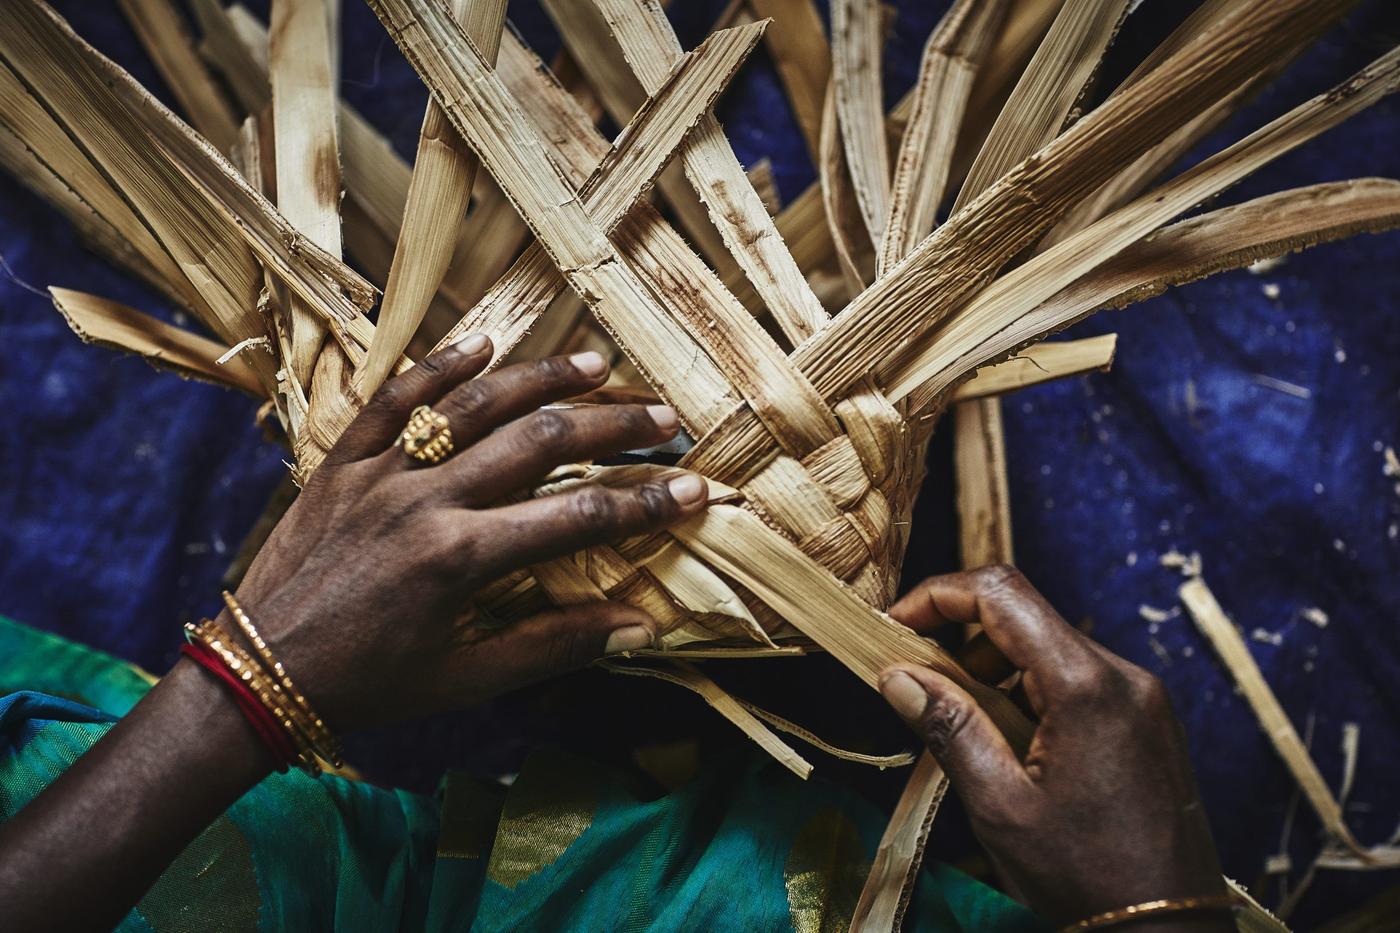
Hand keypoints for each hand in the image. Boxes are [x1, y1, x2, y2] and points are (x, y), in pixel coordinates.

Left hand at [229, 334, 707, 730]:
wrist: (257, 673)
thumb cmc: (371, 686)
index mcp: (462, 560)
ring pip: (472, 406)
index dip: (645, 503)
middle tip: (663, 416)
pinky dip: (439, 368)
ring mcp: (379, 473)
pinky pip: (393, 399)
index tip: (696, 489)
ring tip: (596, 364)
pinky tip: (485, 344)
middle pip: (537, 442)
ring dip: (539, 379)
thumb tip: (638, 626)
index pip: (578, 518)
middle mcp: (426, 502)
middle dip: (610, 425)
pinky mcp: (340, 461)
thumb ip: (554, 646)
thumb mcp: (467, 680)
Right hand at [879, 566, 1230, 929]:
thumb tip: (895, 673)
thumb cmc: (1086, 876)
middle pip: (1025, 614)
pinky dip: (1031, 691)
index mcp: (1086, 685)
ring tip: (967, 726)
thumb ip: (948, 725)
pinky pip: (1077, 677)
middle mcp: (1122, 675)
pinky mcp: (1147, 719)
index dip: (938, 596)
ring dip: (995, 668)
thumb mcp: (999, 804)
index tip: (896, 626)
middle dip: (961, 637)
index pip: (1001, 594)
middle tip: (919, 683)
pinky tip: (1013, 743)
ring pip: (1049, 645)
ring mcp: (1141, 696)